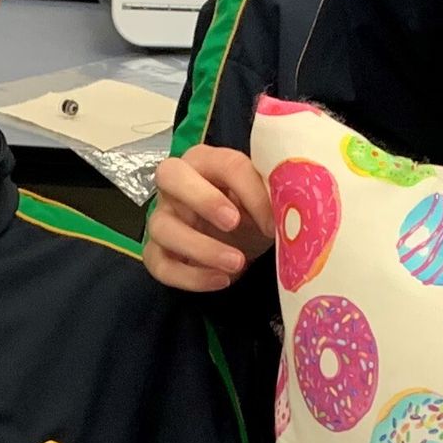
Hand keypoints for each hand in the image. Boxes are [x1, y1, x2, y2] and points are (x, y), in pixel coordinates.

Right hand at [143, 145, 273, 291]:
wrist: (240, 242)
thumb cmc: (250, 212)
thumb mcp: (265, 200)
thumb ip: (272, 195)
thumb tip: (285, 206)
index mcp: (207, 161)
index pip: (226, 165)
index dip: (250, 192)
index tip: (272, 222)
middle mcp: (177, 185)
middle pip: (169, 175)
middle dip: (203, 199)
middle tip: (233, 223)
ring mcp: (163, 218)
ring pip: (162, 227)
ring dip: (200, 247)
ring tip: (236, 263)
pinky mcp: (157, 252)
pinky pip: (160, 265)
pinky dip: (190, 277)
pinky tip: (221, 280)